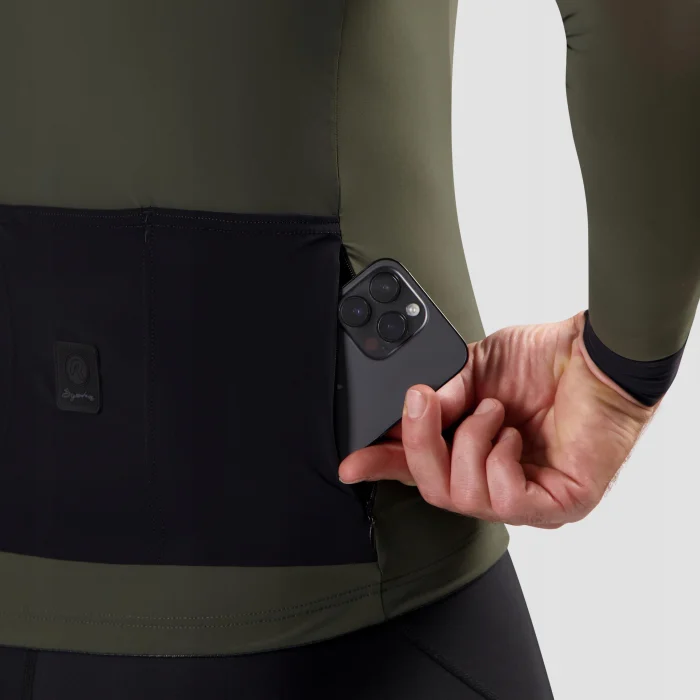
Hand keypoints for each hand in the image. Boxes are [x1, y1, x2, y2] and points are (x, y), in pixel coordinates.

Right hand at [338, 311, 657, 527]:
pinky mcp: (556, 505)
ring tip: (493, 409)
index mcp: (472, 447)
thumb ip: (441, 393)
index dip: (381, 466)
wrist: (598, 354)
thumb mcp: (475, 368)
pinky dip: (499, 457)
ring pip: (461, 496)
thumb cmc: (547, 361)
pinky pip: (503, 498)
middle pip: (431, 489)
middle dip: (419, 443)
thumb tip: (412, 409)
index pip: (418, 468)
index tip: (352, 463)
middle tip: (421, 402)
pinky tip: (514, 434)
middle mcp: (494, 477)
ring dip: (469, 441)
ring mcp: (524, 496)